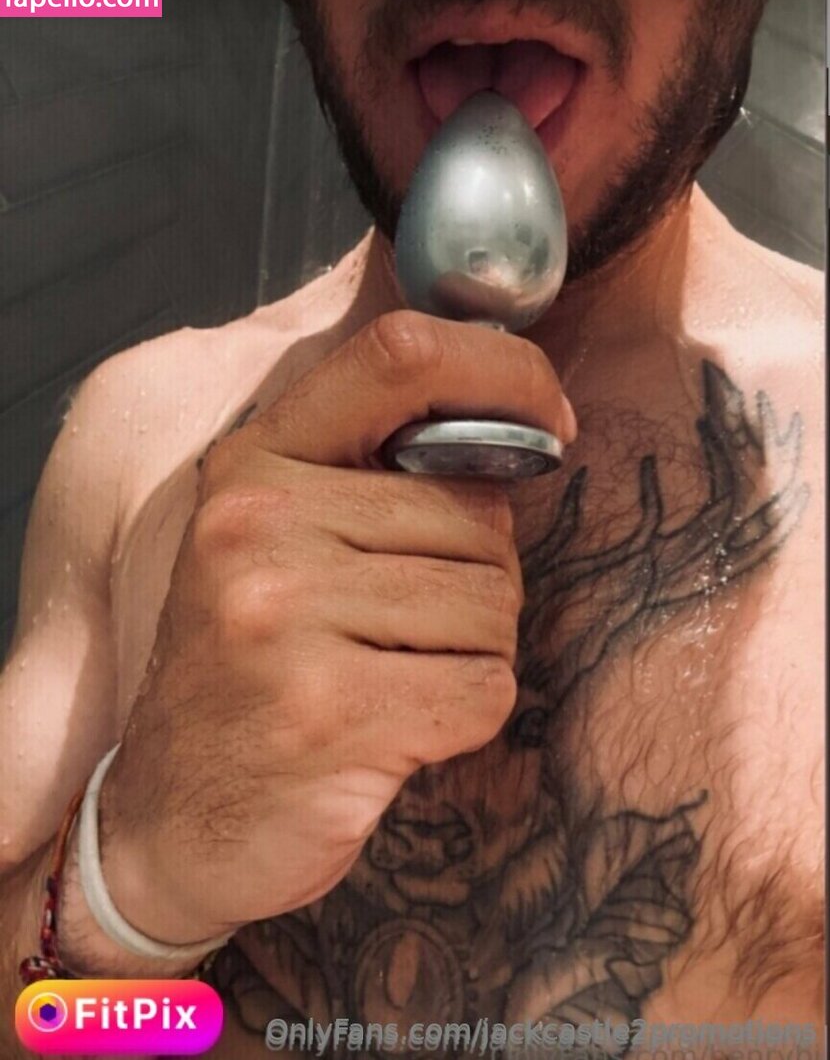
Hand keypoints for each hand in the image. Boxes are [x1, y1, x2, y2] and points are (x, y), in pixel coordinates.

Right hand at [100, 310, 576, 944]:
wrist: (172, 823)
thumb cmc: (248, 674)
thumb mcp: (274, 548)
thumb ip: (367, 478)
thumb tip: (519, 426)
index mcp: (252, 465)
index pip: (401, 357)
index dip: (504, 372)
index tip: (552, 417)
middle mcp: (258, 526)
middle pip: (477, 516)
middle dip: (478, 577)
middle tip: (406, 631)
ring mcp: (285, 619)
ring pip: (493, 603)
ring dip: (472, 651)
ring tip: (391, 679)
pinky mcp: (330, 713)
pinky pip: (485, 688)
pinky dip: (465, 715)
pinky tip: (397, 733)